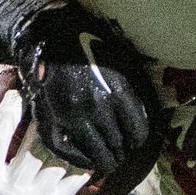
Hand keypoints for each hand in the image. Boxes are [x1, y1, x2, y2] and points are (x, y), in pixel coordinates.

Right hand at [0, 0, 160, 187]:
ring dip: (104, 160)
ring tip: (107, 160)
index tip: (133, 141)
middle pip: (118, 145)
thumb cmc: (90, 42)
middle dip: (121, 151)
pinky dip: (79, 160)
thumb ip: (133, 90)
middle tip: (120, 152)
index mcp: (118, 90)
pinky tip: (86, 161)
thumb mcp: (121, 59)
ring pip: (95, 153)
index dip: (138, 140)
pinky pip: (67, 151)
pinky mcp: (50, 118)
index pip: (138, 133)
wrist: (49, 32)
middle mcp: (96, 105)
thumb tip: (146, 117)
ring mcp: (71, 114)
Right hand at [0, 71, 88, 194]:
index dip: (7, 112)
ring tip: (68, 115)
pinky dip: (80, 162)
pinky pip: (71, 182)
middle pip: (32, 147)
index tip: (16, 93)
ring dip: (63, 137)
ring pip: (55, 162)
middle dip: (42, 119)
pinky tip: (83, 144)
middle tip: (49, 97)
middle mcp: (9, 194)